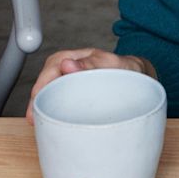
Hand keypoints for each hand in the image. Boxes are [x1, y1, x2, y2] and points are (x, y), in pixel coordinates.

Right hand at [24, 48, 155, 122]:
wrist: (146, 79)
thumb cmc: (132, 72)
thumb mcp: (116, 65)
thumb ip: (94, 64)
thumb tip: (67, 65)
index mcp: (83, 58)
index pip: (55, 66)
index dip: (44, 82)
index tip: (37, 97)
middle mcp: (77, 67)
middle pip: (49, 78)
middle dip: (38, 96)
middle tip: (32, 115)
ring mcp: (78, 80)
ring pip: (53, 89)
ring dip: (43, 103)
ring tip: (36, 120)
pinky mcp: (81, 94)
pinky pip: (63, 98)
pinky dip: (55, 108)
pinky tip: (50, 120)